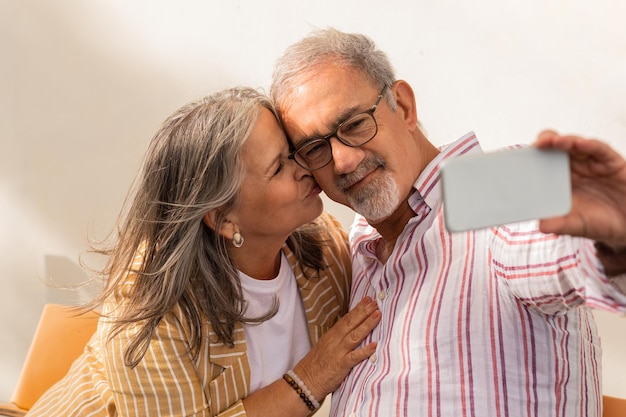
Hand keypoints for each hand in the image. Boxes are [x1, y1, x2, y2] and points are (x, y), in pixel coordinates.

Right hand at [293, 296, 379, 400]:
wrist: (305, 380)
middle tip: (375, 302)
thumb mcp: (325, 346)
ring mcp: (338, 352)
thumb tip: (351, 332)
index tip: (367, 300)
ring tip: (377, 315)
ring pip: (355, 335)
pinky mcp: (341, 365)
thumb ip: (337, 339)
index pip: (346, 319)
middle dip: (364, 311)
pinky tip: (374, 345)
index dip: (357, 309)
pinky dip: (365, 351)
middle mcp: (335, 341)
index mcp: (331, 335)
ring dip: (367, 325)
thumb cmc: (315, 365)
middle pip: (351, 323)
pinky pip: (355, 357)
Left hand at [533, 130, 625, 247]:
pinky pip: (599, 150)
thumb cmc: (598, 223)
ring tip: (554, 141)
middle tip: (536, 145)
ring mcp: (592, 163)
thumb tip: (541, 226)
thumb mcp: (577, 226)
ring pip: (576, 145)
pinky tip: (580, 143)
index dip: (533, 157)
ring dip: (565, 141)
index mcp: (560, 181)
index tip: (520, 156)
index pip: (543, 163)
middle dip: (546, 143)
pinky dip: (589, 145)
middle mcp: (574, 168)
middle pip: (557, 149)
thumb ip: (560, 224)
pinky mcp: (611, 162)